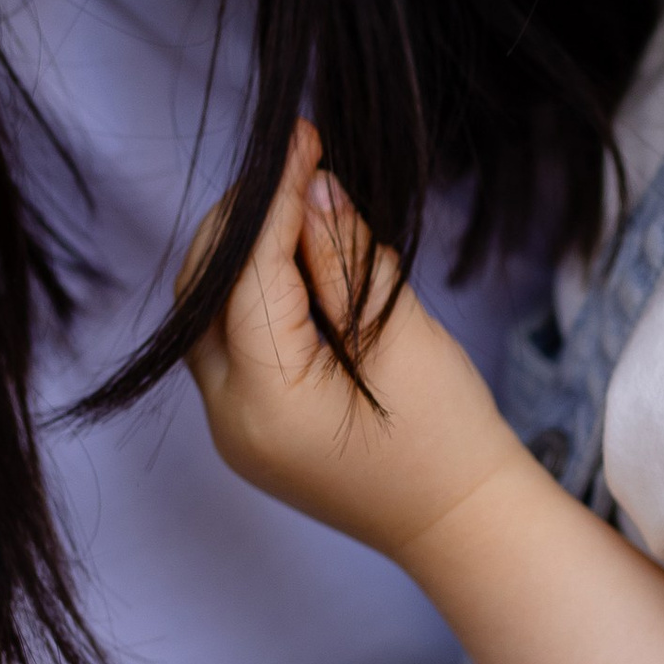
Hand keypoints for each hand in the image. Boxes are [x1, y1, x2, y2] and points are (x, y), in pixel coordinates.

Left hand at [182, 127, 522, 561]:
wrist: (462, 524)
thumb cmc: (448, 437)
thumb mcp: (402, 334)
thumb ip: (345, 260)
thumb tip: (310, 190)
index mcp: (268, 400)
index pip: (247, 273)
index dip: (272, 199)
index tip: (300, 140)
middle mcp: (229, 419)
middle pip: (202, 293)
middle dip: (242, 221)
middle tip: (294, 165)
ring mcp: (230, 428)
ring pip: (204, 315)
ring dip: (241, 254)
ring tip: (297, 203)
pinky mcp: (246, 426)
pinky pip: (226, 343)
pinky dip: (249, 294)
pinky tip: (293, 259)